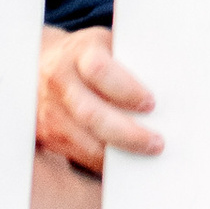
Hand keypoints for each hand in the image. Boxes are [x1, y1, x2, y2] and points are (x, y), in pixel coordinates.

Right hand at [35, 24, 159, 173]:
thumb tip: (169, 80)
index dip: (126, 89)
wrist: (40, 63)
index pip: (99, 70)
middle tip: (156, 142)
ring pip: (83, 140)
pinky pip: (77, 154)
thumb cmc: (86, 54)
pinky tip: (125, 164)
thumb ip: (128, 59)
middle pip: (91, 114)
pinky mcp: (48, 134)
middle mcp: (61, 82)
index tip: (151, 103)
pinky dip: (102, 162)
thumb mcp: (104, 44)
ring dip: (117, 154)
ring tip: (145, 154)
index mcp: (78, 54)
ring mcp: (50, 111)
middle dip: (127, 133)